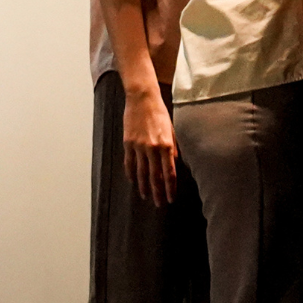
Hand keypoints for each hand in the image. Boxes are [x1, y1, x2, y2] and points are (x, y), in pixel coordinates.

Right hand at [120, 82, 178, 205]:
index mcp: (166, 145)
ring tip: (146, 196)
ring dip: (144, 187)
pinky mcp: (128, 144)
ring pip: (141, 173)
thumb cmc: (160, 112)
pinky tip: (133, 182)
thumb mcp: (172, 129)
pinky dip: (131, 174)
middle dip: (158, 192)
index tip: (171, 198)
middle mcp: (153, 149)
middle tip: (159, 204)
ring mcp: (139, 147)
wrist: (143, 99)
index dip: (170, 188)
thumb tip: (174, 163)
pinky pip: (129, 163)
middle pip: (155, 177)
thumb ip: (173, 147)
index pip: (169, 173)